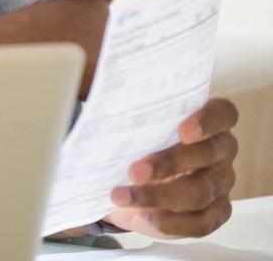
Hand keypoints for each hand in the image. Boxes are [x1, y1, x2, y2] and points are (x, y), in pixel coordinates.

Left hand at [102, 98, 238, 237]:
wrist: (129, 176)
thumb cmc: (133, 139)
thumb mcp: (121, 115)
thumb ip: (110, 94)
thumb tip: (76, 75)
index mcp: (206, 119)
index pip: (222, 114)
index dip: (208, 120)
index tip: (182, 130)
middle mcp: (219, 151)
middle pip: (208, 155)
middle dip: (169, 163)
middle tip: (134, 170)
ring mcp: (219, 183)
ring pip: (199, 192)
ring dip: (159, 196)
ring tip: (121, 196)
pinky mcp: (212, 213)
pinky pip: (200, 222)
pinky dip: (171, 223)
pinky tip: (144, 218)